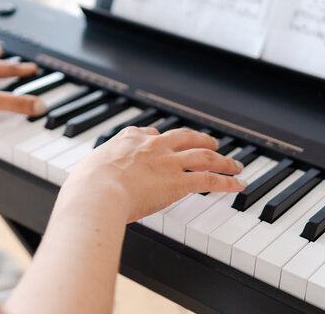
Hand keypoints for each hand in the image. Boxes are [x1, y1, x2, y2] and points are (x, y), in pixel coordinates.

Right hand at [57, 127, 245, 222]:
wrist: (96, 191)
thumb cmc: (86, 185)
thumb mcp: (88, 168)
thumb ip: (95, 170)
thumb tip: (88, 179)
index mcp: (130, 141)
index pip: (150, 133)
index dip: (162, 137)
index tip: (165, 141)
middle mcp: (153, 147)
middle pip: (186, 138)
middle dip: (202, 140)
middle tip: (213, 144)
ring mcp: (167, 163)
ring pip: (205, 156)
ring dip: (224, 160)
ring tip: (235, 163)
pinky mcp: (179, 182)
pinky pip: (210, 180)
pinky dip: (227, 182)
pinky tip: (238, 184)